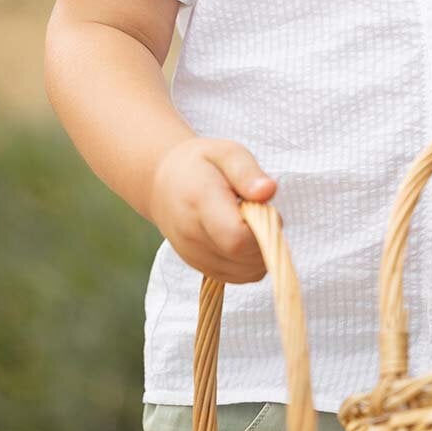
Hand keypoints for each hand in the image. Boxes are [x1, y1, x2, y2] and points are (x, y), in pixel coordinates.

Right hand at [148, 136, 279, 282]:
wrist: (162, 183)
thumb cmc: (201, 163)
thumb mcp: (226, 153)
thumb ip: (247, 172)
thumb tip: (268, 191)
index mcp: (200, 202)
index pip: (236, 238)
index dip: (262, 229)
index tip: (265, 208)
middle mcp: (192, 235)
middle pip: (242, 258)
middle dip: (265, 240)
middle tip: (260, 212)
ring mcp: (193, 256)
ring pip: (244, 273)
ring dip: (260, 253)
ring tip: (250, 223)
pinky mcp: (200, 268)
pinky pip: (236, 277)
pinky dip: (250, 263)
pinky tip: (245, 238)